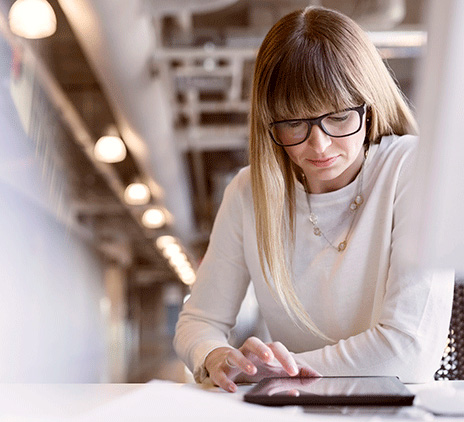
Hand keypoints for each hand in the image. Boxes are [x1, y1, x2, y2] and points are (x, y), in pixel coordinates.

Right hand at [204, 336, 319, 392]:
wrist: (226, 364)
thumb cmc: (255, 367)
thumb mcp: (276, 371)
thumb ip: (297, 374)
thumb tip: (316, 376)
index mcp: (263, 351)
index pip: (276, 348)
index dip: (285, 358)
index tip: (293, 372)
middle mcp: (248, 351)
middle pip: (254, 342)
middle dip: (262, 349)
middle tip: (270, 358)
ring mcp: (232, 359)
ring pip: (235, 353)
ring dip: (243, 361)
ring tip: (251, 370)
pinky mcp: (220, 369)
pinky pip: (220, 372)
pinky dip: (225, 380)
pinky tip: (232, 388)